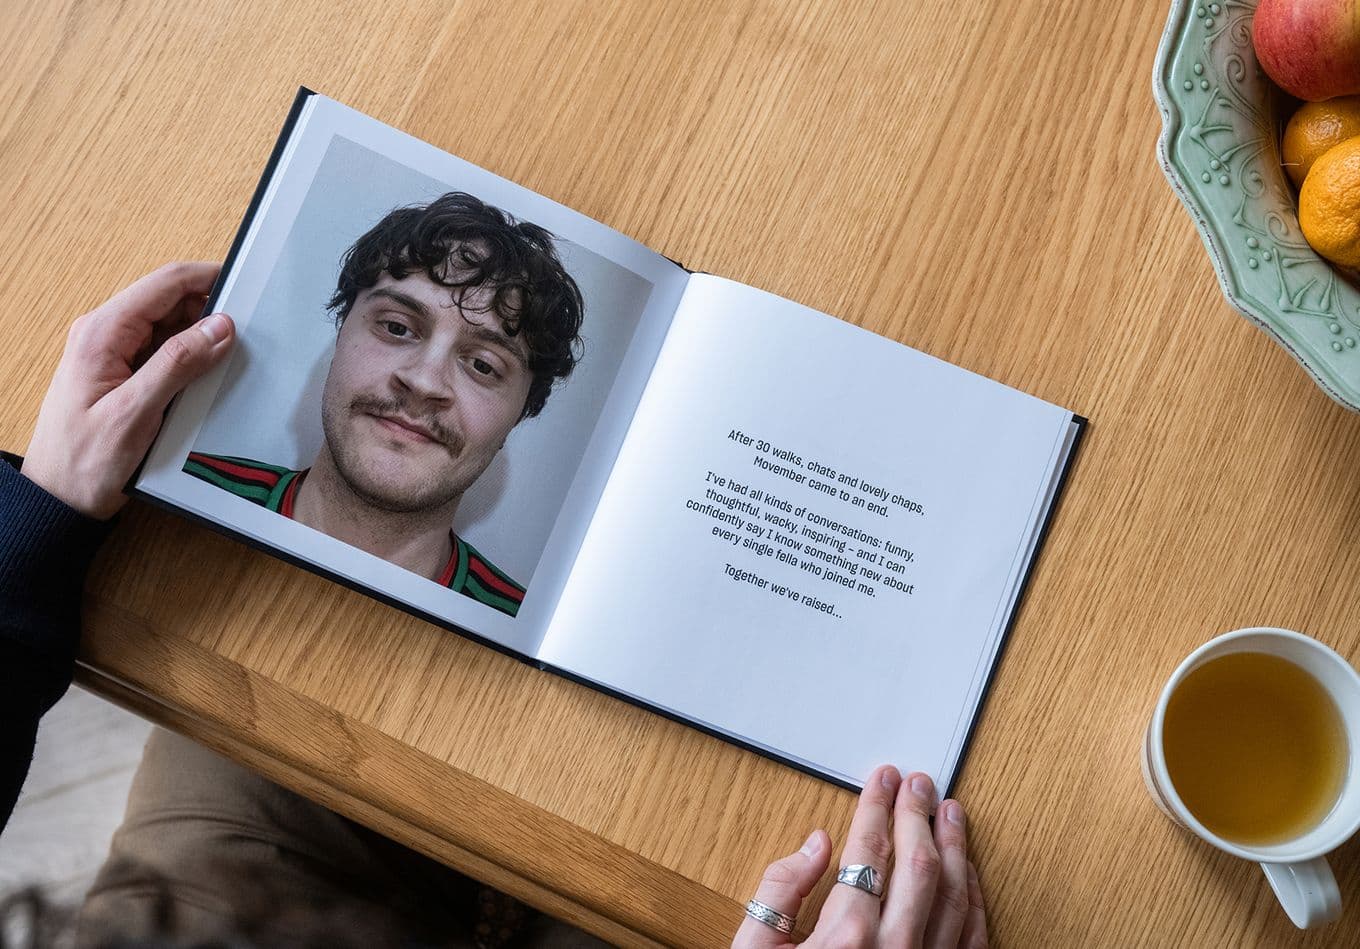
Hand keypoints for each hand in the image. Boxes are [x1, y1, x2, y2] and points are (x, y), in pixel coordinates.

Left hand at [22, 262, 234, 518]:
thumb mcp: (136, 412)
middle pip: (171, 301)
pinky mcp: (123, 372)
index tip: (247, 290)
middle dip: (210, 313)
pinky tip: (204, 381)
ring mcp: (114, 352)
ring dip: (201, 340)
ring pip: (171, 326)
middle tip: (245, 338)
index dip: (210, 279)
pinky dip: (190, 360)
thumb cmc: (86, 461)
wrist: (60, 498)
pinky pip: (165, 352)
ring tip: (224, 365)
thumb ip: (178, 364)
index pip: (166, 283)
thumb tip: (220, 327)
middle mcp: (105, 333)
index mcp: (102, 332)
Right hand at [734, 766, 987, 947]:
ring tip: (950, 812)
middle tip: (919, 781)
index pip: (870, 848)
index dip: (877, 805)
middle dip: (918, 813)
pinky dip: (973, 896)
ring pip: (954, 893)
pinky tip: (968, 872)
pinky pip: (972, 935)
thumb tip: (817, 844)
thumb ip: (781, 891)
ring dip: (956, 846)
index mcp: (845, 936)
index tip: (882, 778)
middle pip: (919, 862)